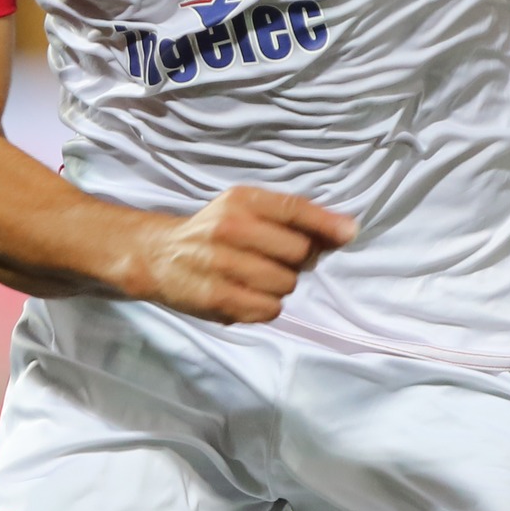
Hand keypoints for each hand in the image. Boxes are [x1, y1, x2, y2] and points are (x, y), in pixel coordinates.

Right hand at [131, 185, 357, 324]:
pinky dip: (265, 306)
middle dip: (296, 260)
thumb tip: (346, 231)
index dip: (326, 224)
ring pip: (287, 284)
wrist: (160, 256)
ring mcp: (222, 265)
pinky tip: (247, 294)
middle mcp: (231, 229)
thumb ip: (292, 217)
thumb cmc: (214, 231)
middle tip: (274, 259)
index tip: (349, 234)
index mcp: (241, 201)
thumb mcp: (246, 209)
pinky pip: (269, 309)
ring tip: (256, 277)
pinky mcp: (217, 298)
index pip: (294, 209)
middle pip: (299, 252)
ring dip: (280, 285)